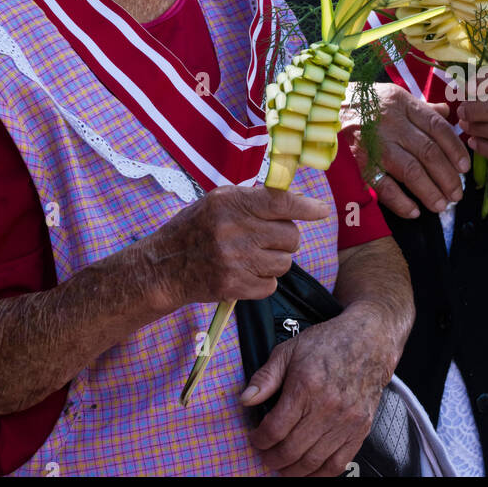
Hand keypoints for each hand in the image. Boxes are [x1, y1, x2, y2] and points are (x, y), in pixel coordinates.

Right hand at [146, 185, 330, 308]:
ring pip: (284, 263)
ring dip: (275, 261)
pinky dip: (263, 281)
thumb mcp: (218, 201)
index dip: (305, 206)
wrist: (165, 265)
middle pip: (290, 236)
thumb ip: (253, 200)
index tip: (322, 210)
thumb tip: (292, 201)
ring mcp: (235, 261)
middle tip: (267, 239)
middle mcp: (234, 230)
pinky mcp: (234, 286)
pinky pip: (271, 285)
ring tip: (252, 256)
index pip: (279, 202)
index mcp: (231, 203)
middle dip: (285, 238)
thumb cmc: (195, 228)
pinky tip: (245, 272)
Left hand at [243, 301, 396, 476]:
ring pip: (312, 462)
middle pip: (291, 449)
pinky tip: (307, 470)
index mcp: (305, 385)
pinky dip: (319, 474)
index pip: (275, 428)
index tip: (254, 438)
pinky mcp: (360, 430)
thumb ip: (265, 377)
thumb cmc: (328, 343)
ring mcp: (346, 421)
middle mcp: (327, 407)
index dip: (260, 440)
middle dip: (272, 458)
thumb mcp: (289, 350)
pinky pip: (337, 464)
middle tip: (264, 456)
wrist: (368, 341)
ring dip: (292, 470)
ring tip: (282, 466)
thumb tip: (246, 399)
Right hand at [352, 83, 470, 217]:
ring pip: (410, 170)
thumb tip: (447, 113)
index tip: (465, 168)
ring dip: (430, 191)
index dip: (455, 149)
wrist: (322, 108)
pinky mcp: (359, 162)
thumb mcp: (393, 96)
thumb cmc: (364, 104)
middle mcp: (390, 122)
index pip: (437, 127)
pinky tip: (414, 211)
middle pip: (428, 152)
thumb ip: (421, 107)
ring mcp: (374, 143)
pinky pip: (383, 185)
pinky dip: (400, 202)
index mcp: (402, 104)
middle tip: (457, 194)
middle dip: (447, 176)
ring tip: (441, 205)